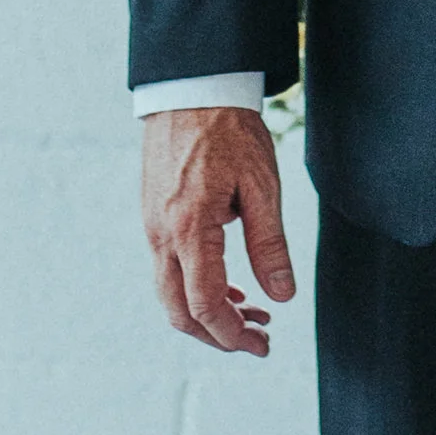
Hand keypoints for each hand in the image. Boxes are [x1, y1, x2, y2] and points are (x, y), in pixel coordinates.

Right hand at [141, 100, 296, 356]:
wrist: (190, 89)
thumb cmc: (229, 131)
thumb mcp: (261, 185)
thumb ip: (270, 244)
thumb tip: (283, 296)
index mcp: (189, 230)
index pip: (206, 305)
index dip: (233, 335)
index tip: (263, 345)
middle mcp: (162, 235)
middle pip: (180, 312)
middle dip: (219, 336)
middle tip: (260, 340)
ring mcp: (153, 228)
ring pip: (172, 295)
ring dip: (210, 314)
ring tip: (254, 315)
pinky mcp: (154, 219)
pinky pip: (170, 270)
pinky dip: (198, 289)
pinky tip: (232, 286)